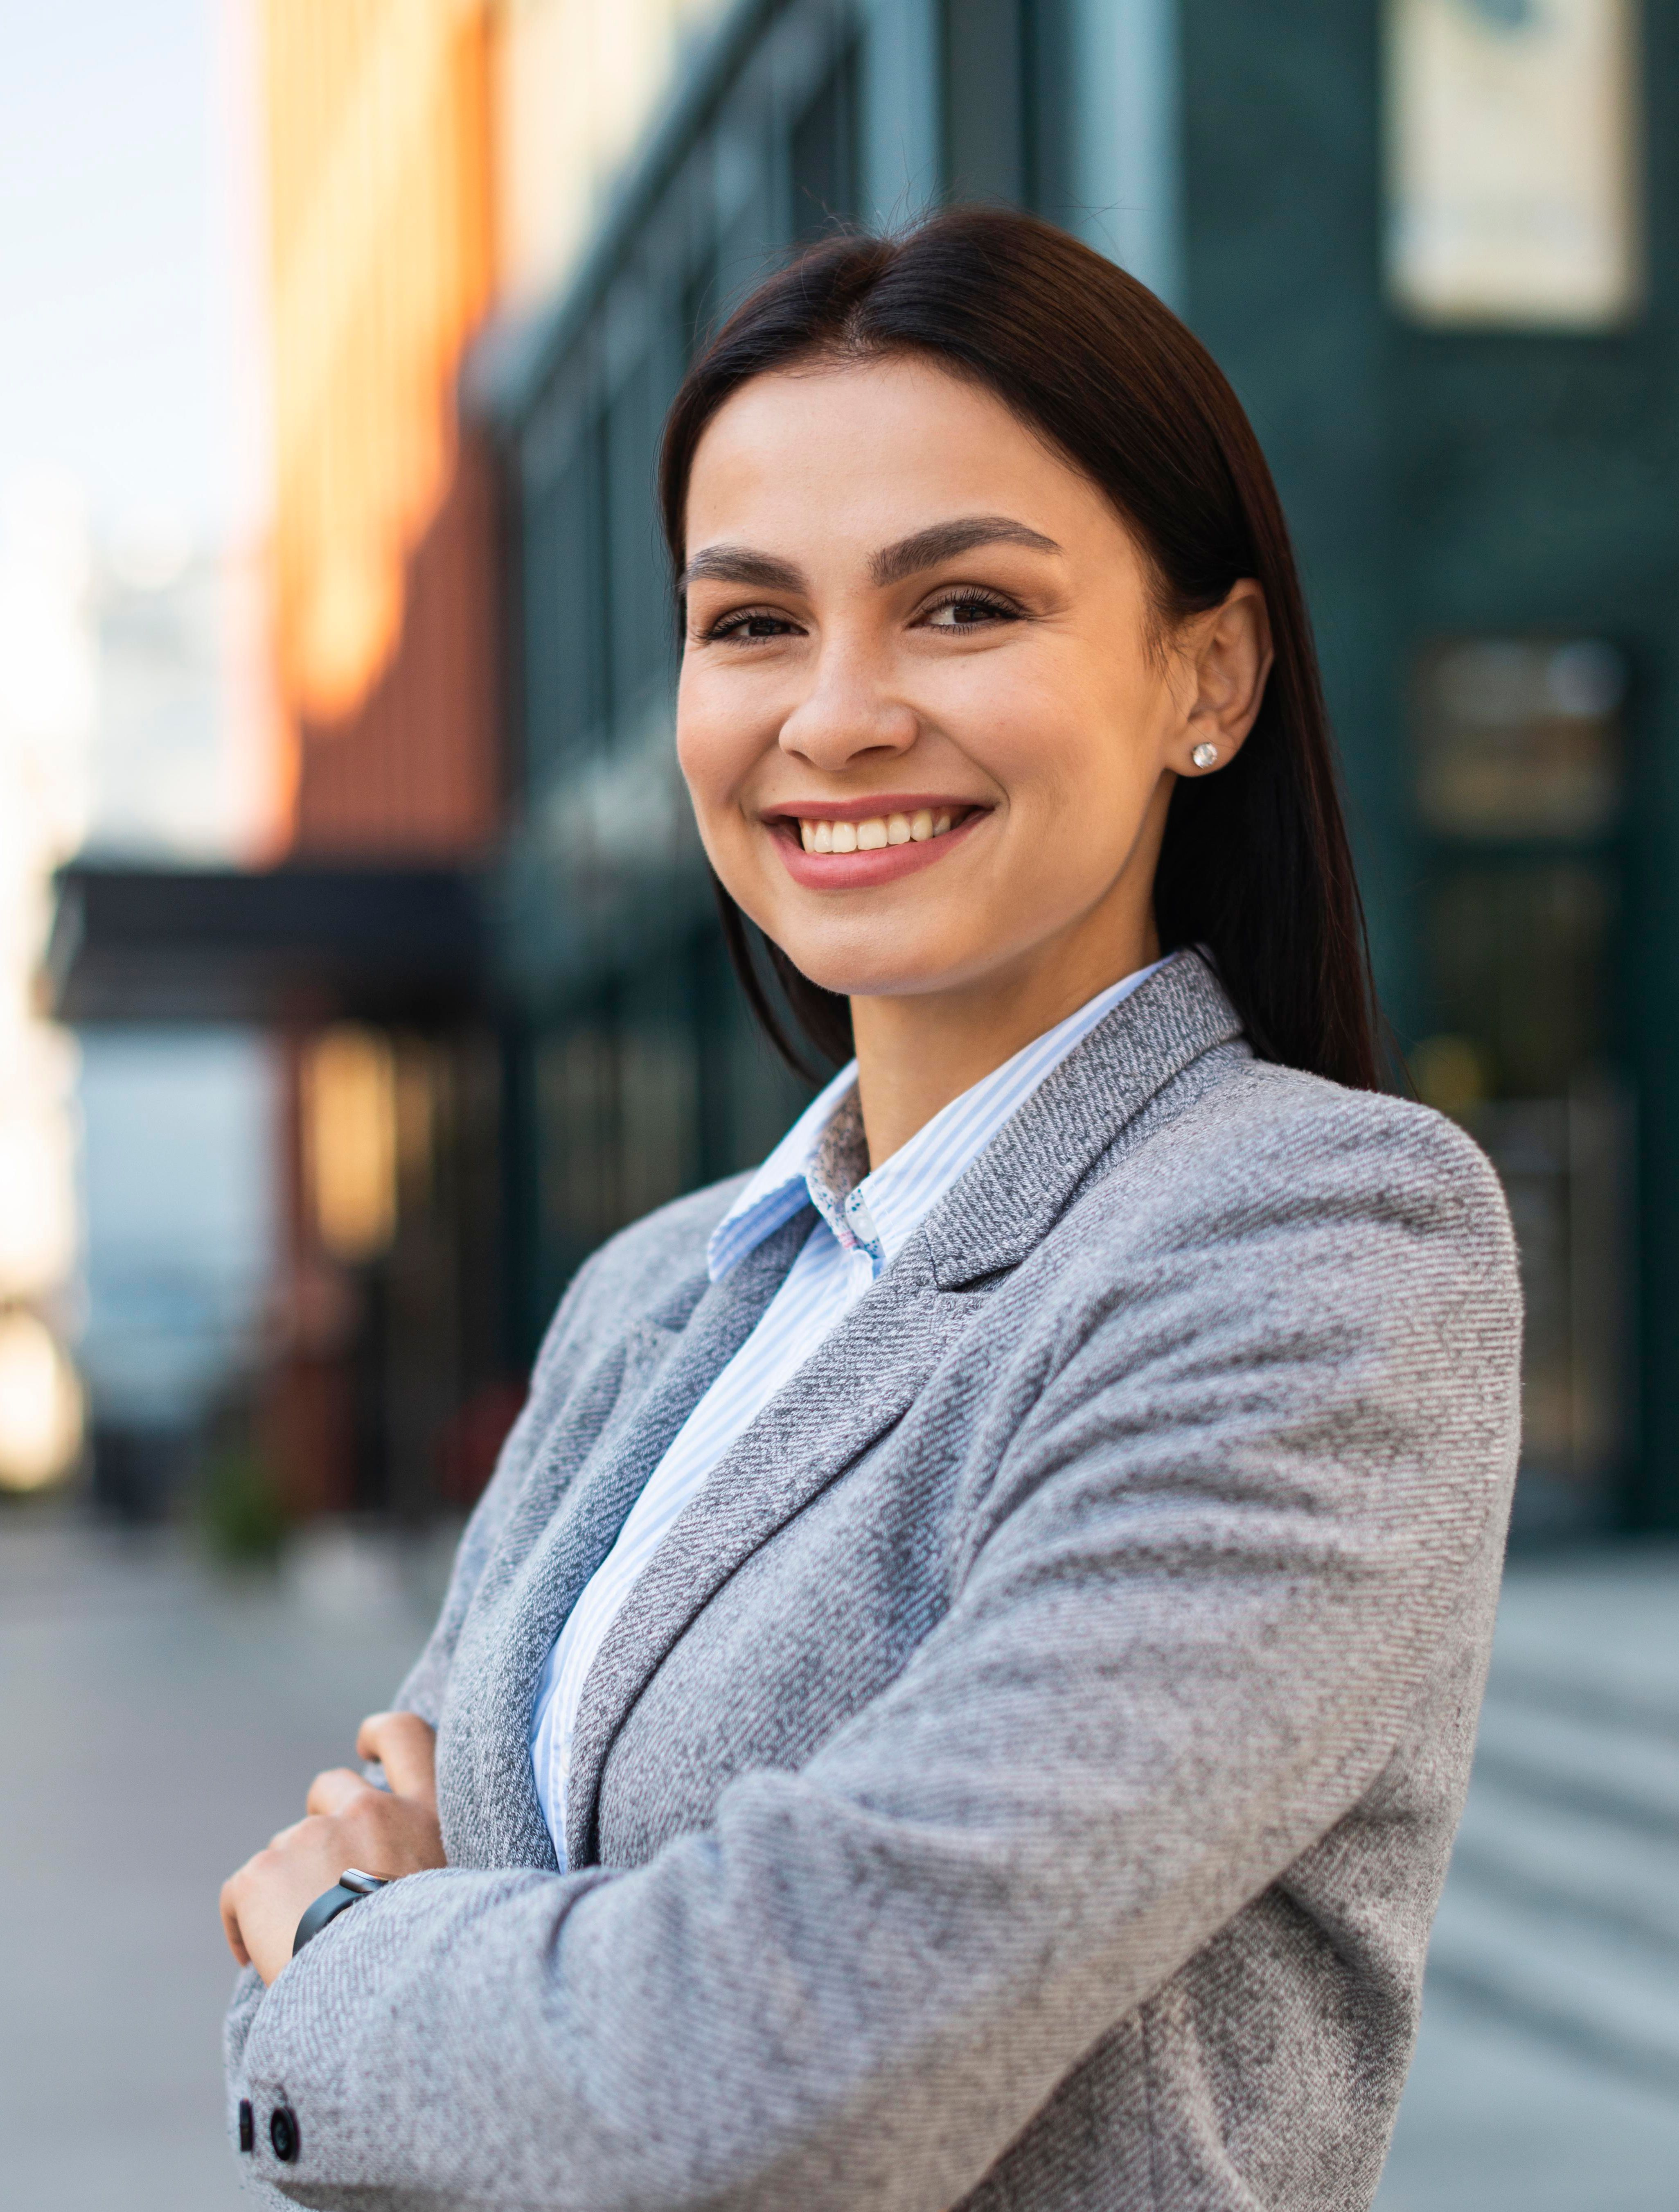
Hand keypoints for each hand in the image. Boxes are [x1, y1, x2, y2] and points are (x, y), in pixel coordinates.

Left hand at [220, 1711, 445, 1985]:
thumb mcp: (451, 1897)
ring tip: (302, 1944)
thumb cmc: (425, 1966)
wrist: (382, 1998)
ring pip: (286, 1848)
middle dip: (322, 1822)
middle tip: (323, 1881)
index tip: (364, 1743)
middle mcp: (372, 1811)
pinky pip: (241, 1893)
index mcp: (426, 1816)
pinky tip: (258, 1959)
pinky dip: (244, 1921)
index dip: (380, 1735)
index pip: (405, 1736)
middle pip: (331, 1788)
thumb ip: (423, 1867)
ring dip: (291, 1883)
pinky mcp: (263, 1871)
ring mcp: (314, 1836)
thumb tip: (388, 1882)